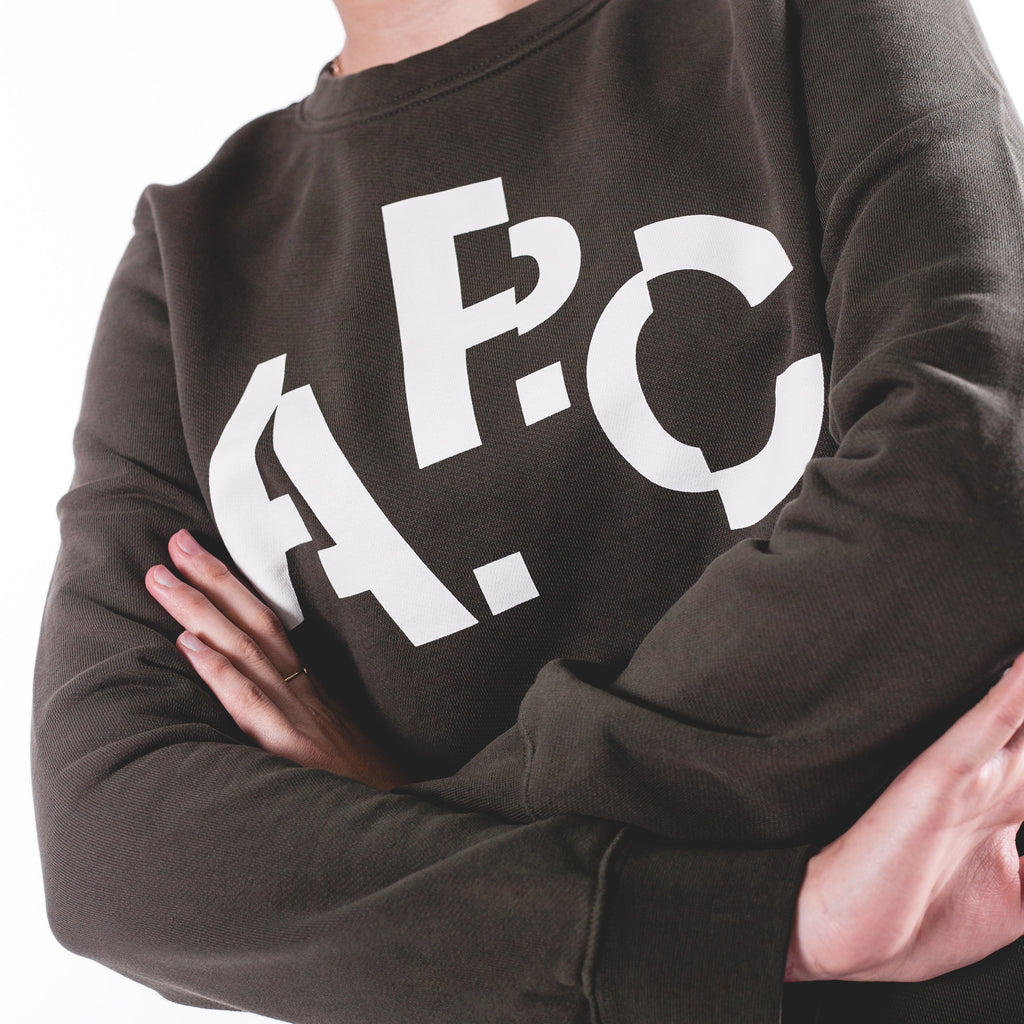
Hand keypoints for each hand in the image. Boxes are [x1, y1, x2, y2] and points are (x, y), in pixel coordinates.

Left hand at [145, 530, 409, 791]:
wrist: (398, 824)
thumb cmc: (360, 787)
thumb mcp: (332, 738)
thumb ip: (297, 713)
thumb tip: (256, 689)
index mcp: (310, 687)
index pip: (268, 622)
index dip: (232, 585)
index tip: (197, 553)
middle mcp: (303, 692)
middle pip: (255, 622)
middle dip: (211, 579)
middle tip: (174, 540)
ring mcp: (299, 717)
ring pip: (246, 650)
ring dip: (201, 609)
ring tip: (162, 578)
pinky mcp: (294, 750)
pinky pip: (251, 703)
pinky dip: (219, 670)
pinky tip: (188, 645)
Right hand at [788, 654, 1023, 981]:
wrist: (836, 937)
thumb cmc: (913, 920)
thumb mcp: (1015, 898)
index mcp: (1006, 799)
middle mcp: (993, 776)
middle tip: (1022, 613)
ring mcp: (968, 774)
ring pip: (1020, 712)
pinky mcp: (938, 778)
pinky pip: (984, 724)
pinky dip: (1010, 694)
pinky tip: (1022, 665)